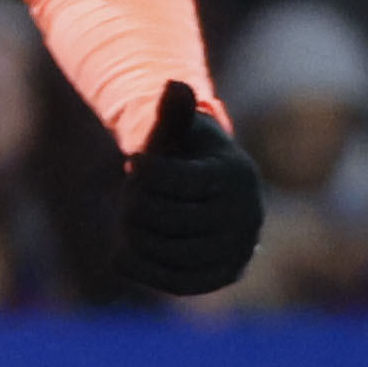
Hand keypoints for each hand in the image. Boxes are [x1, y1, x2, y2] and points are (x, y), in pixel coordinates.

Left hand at [116, 81, 263, 296]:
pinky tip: (122, 255)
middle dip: (133, 203)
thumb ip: (172, 112)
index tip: (135, 163)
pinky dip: (142, 269)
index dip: (142, 172)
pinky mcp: (223, 276)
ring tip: (132, 220)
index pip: (173, 180)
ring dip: (133, 235)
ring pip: (164, 250)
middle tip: (132, 194)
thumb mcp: (177, 131)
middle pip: (162, 216)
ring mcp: (237, 248)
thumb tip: (175, 84)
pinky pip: (175, 282)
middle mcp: (245, 214)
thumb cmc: (183, 155)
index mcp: (233, 174)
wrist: (208, 195)